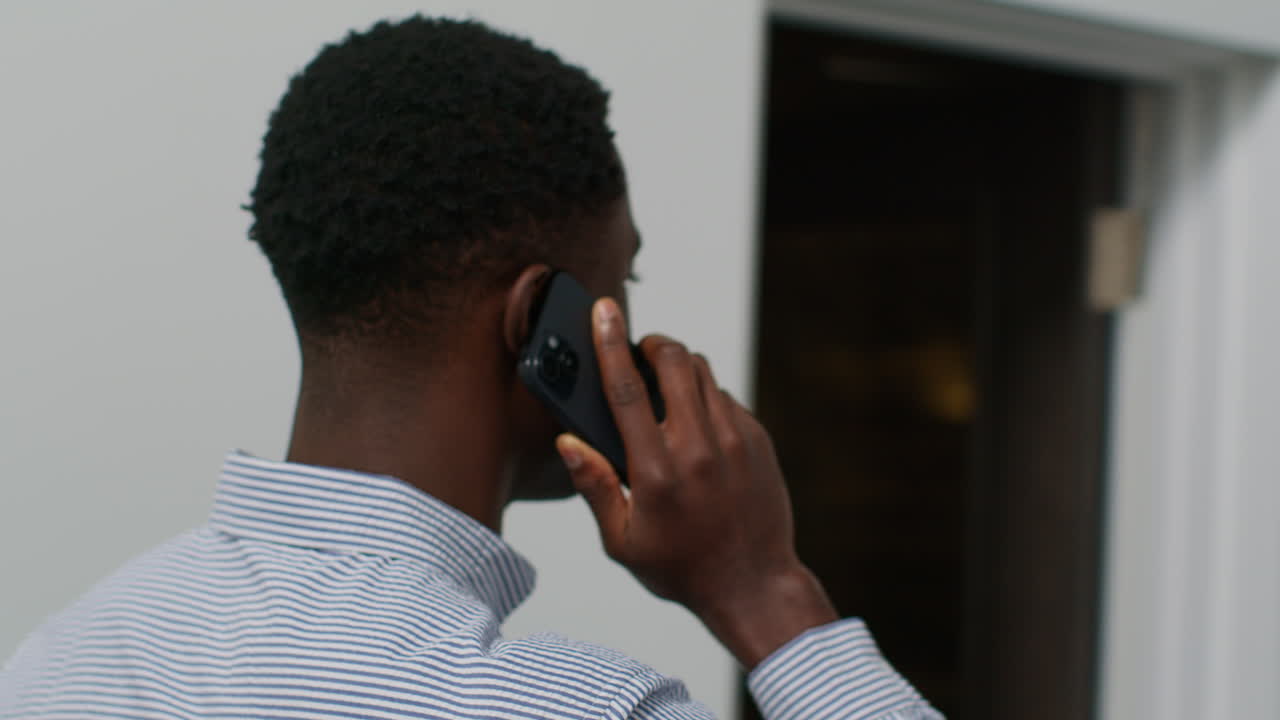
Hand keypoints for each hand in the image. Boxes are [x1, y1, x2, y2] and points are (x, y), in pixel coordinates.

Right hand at [554, 298, 837, 668]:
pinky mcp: (758, 441)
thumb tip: (569, 441)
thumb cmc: (681, 568)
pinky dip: (705, 397)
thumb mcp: (622, 541)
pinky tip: (694, 423)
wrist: (754, 585)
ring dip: (679, 367)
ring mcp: (735, 440)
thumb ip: (594, 486)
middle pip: (674, 362)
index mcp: (656, 471)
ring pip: (704, 373)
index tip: (604, 312)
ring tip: (663, 386)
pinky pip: (726, 398)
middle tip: (639, 349)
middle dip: (652, 344)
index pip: (626, 389)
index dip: (610, 343)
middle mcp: (698, 447)